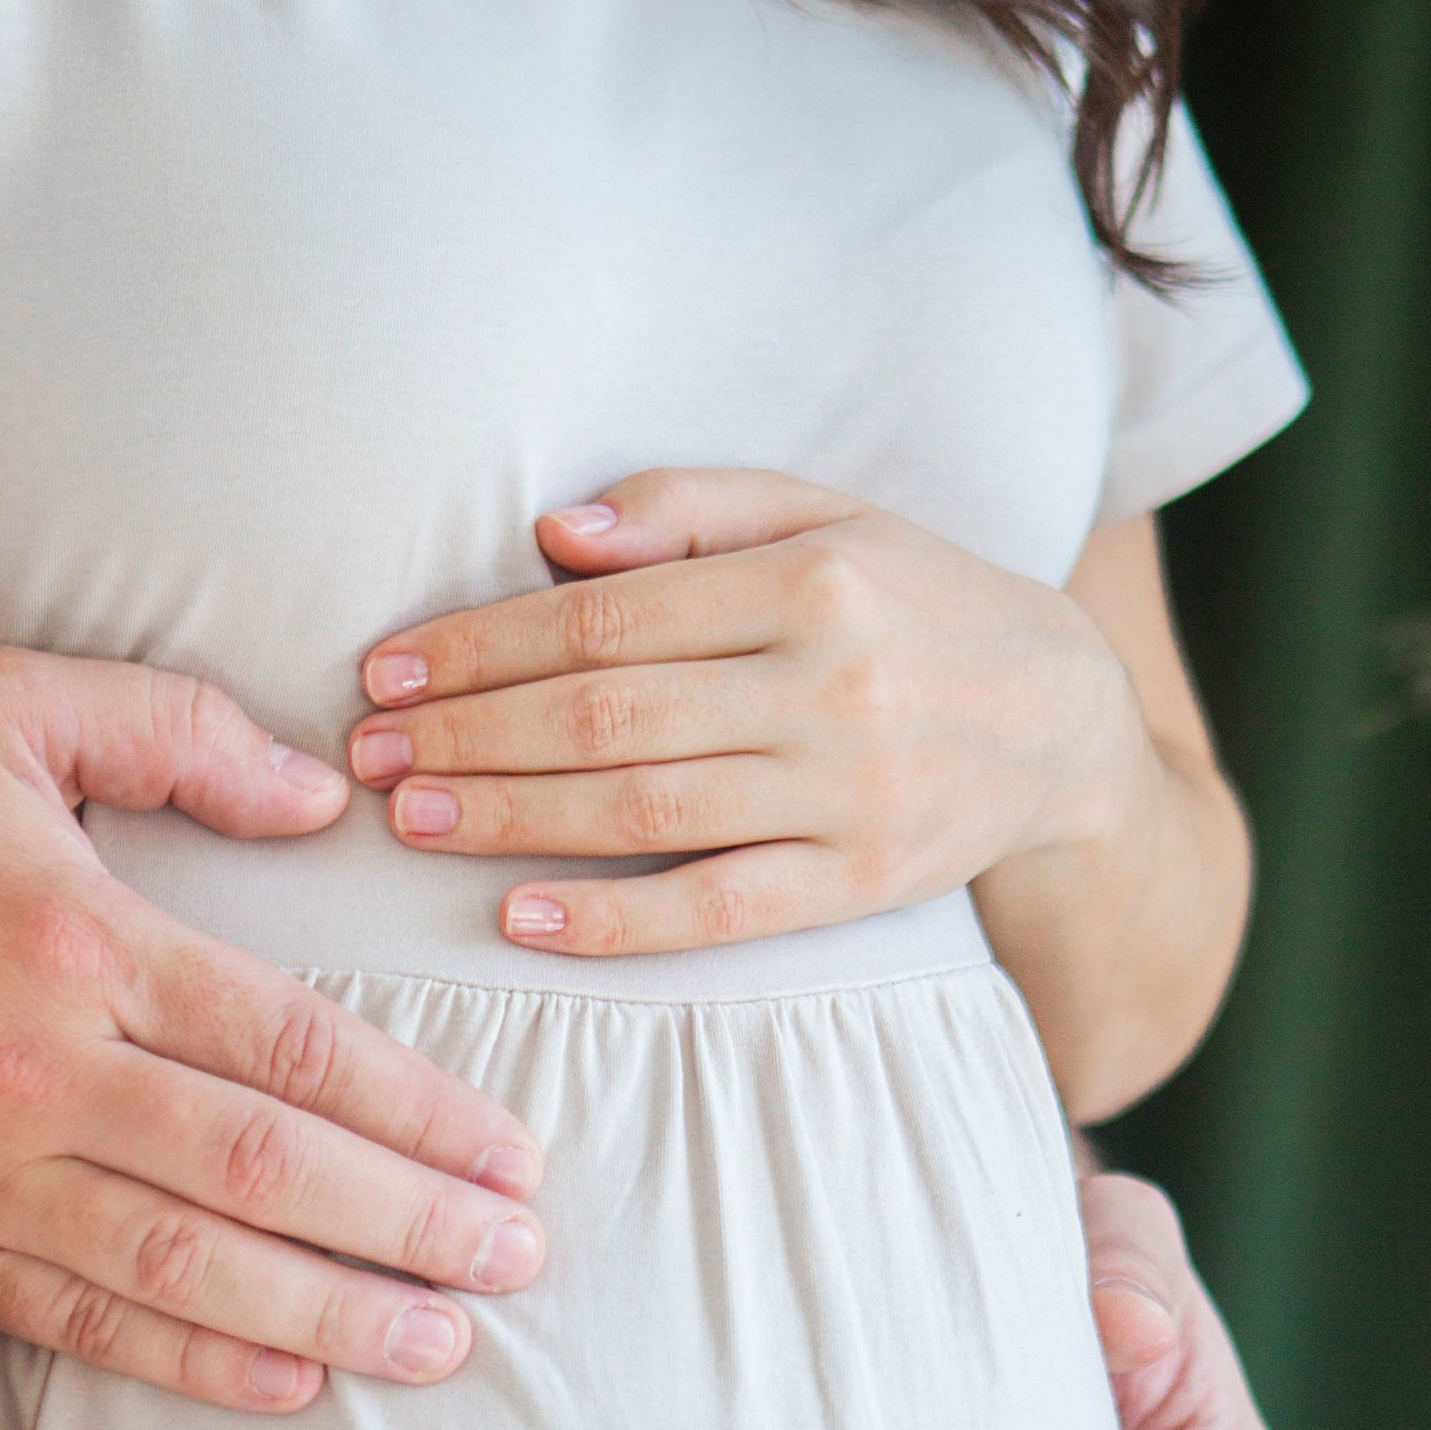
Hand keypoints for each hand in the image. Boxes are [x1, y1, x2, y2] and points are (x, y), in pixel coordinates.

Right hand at [0, 647, 548, 1410]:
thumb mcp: (12, 707)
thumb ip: (179, 730)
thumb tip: (321, 797)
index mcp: (77, 943)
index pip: (291, 1046)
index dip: (418, 1111)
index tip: (511, 1155)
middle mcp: (35, 1072)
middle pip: (262, 1171)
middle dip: (408, 1224)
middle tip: (516, 1258)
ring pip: (185, 1266)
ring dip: (330, 1311)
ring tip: (445, 1340)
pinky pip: (86, 1323)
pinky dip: (197, 1360)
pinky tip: (296, 1379)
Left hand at [347, 465, 1146, 958]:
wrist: (1063, 717)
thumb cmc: (912, 602)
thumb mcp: (821, 516)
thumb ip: (688, 510)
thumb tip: (555, 534)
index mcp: (808, 580)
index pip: (604, 617)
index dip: (481, 647)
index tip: (389, 673)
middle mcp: (830, 684)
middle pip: (607, 714)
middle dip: (470, 736)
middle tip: (367, 756)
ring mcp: (849, 792)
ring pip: (646, 810)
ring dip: (511, 819)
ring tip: (410, 819)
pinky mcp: (863, 885)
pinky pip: (719, 909)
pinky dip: (615, 919)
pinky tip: (520, 919)